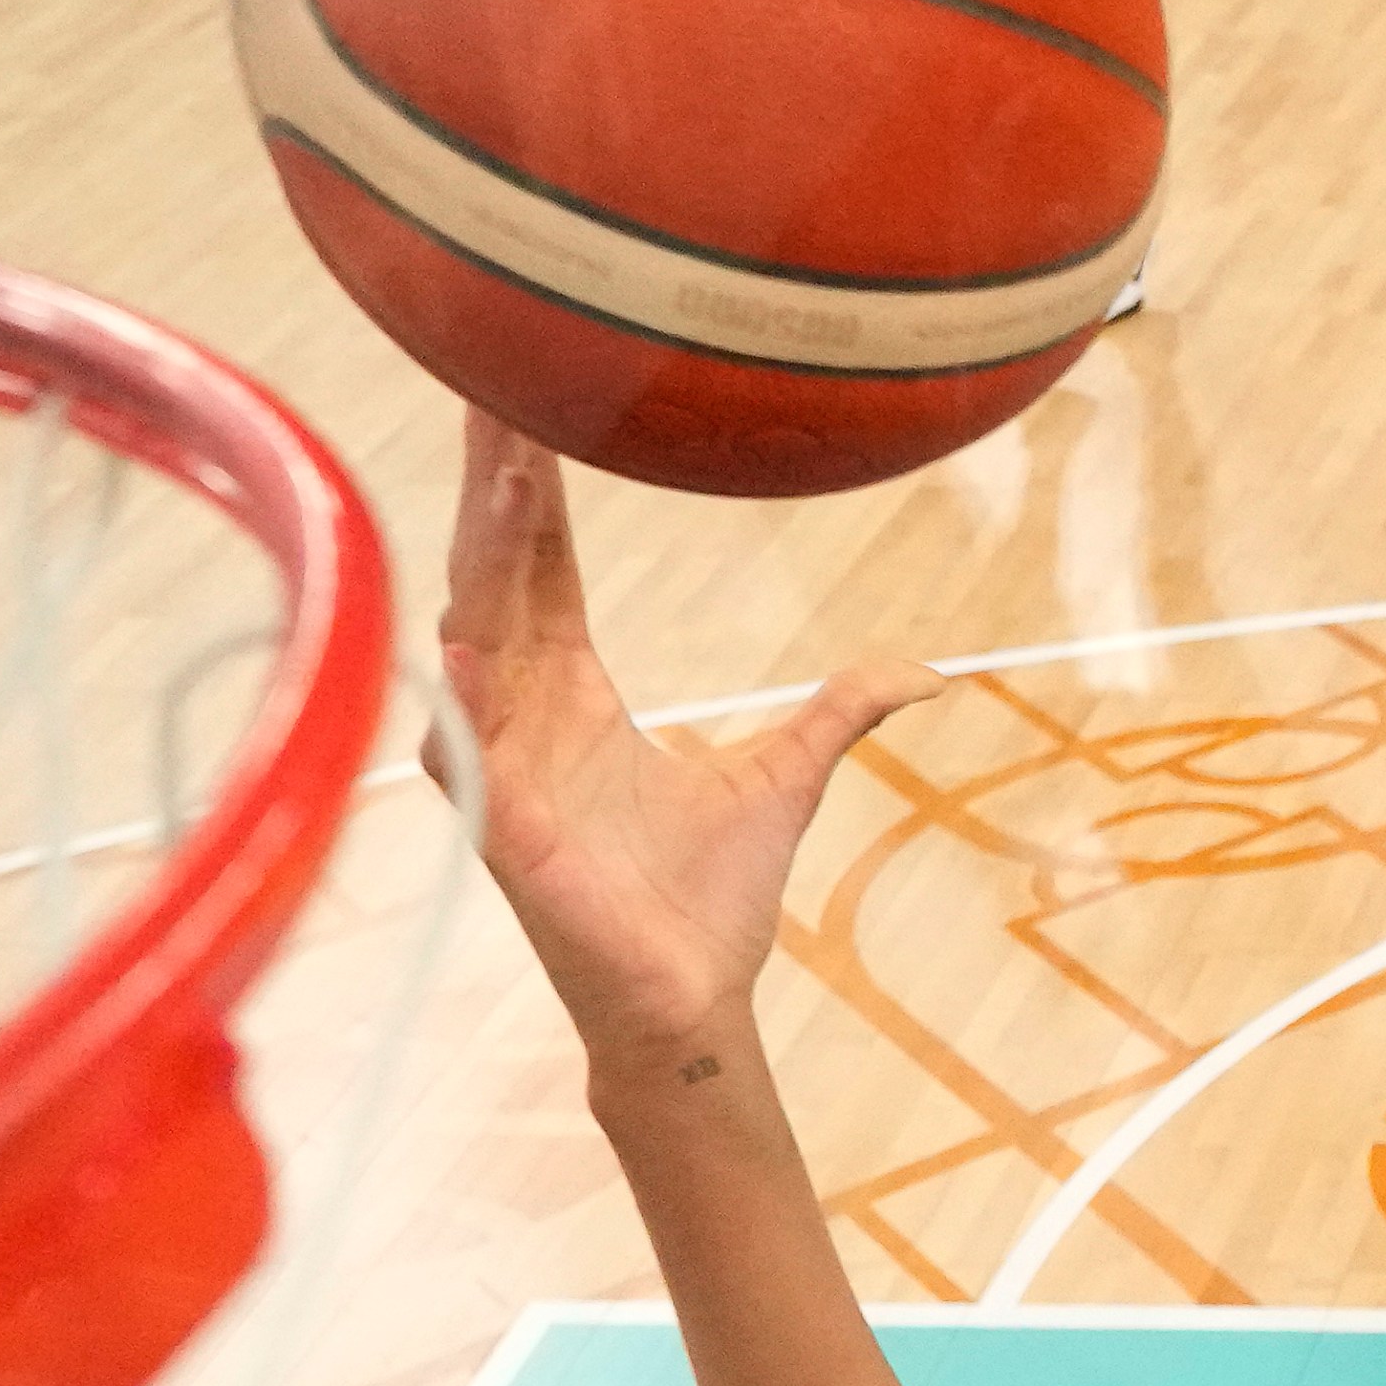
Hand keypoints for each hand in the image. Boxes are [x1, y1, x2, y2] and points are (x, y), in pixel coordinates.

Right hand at [435, 414, 929, 1066]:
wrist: (695, 1001)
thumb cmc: (711, 902)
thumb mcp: (788, 776)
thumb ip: (841, 712)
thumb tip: (924, 672)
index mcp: (574, 696)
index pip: (544, 570)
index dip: (534, 493)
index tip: (529, 407)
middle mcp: (526, 719)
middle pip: (499, 578)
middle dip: (495, 488)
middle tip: (494, 385)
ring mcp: (506, 771)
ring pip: (478, 640)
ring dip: (481, 559)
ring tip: (493, 477)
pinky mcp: (507, 829)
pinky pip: (468, 752)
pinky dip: (462, 699)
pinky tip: (461, 642)